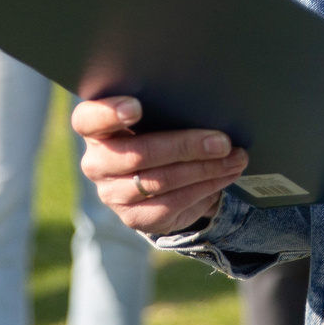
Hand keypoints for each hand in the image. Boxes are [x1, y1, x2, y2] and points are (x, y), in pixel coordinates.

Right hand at [71, 97, 248, 236]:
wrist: (157, 178)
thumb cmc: (157, 132)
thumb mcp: (155, 118)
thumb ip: (165, 109)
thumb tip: (210, 107)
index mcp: (95, 129)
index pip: (88, 119)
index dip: (109, 113)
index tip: (137, 107)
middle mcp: (97, 163)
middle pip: (137, 154)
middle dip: (185, 146)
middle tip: (221, 141)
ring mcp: (112, 194)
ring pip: (160, 181)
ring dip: (205, 170)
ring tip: (235, 158)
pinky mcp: (133, 217)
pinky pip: (171, 204)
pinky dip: (204, 188)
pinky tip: (224, 177)